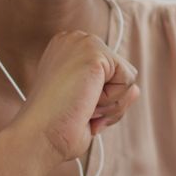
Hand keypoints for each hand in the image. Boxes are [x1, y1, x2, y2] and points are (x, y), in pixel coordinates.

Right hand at [11, 31, 139, 165]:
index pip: (109, 72)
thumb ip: (111, 93)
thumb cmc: (56, 126)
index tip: (74, 107)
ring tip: (81, 107)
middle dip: (107, 101)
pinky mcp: (95, 52)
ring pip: (127, 79)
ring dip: (110, 103)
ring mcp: (83, 42)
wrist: (40, 135)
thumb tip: (136, 89)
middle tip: (78, 110)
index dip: (98, 98)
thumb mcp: (88, 106)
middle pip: (120, 74)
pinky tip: (87, 102)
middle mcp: (74, 40)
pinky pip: (128, 81)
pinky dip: (113, 100)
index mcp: (67, 50)